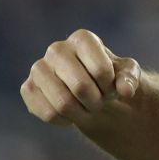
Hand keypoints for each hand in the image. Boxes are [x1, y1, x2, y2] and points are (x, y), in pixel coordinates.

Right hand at [20, 29, 141, 126]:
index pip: (101, 70)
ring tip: (86, 106)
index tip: (110, 85)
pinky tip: (70, 111)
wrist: (90, 90)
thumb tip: (125, 90)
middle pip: (80, 87)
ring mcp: (38, 68)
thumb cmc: (110, 77)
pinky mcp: (28, 88)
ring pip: (63, 104)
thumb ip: (130, 78)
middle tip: (99, 101)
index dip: (110, 86)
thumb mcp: (128, 74)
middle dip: (96, 101)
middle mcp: (57, 49)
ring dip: (81, 113)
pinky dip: (65, 120)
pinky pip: (49, 114)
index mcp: (82, 39)